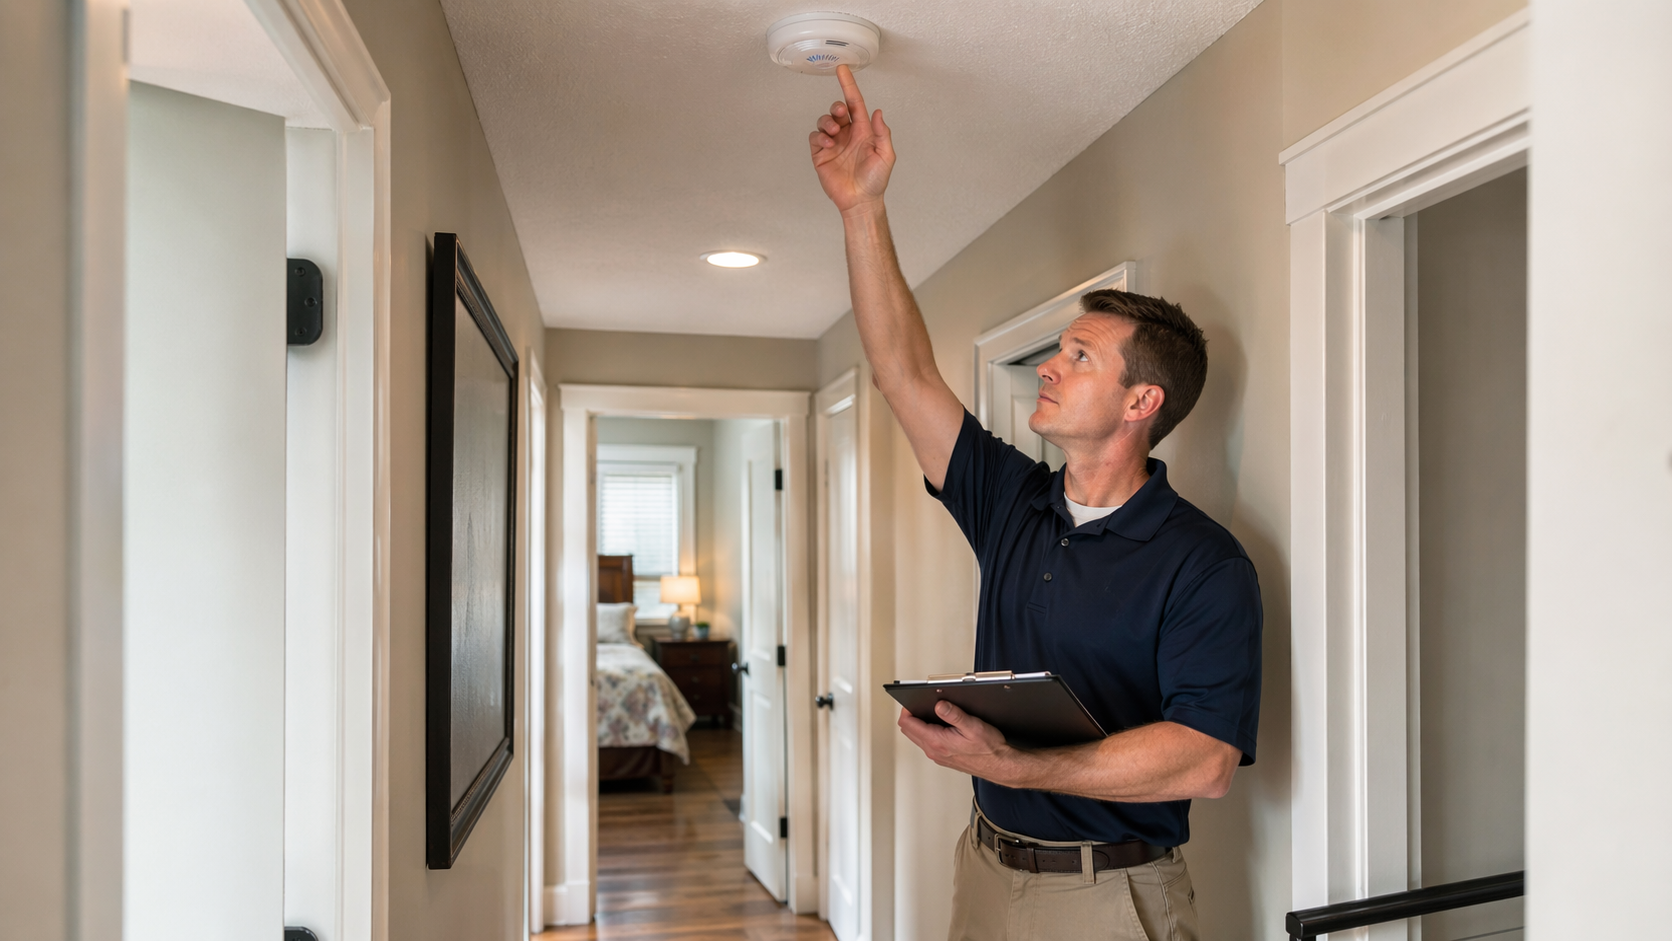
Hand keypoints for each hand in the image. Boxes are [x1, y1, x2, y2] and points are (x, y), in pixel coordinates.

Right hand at [809, 65, 894, 215]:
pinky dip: (819, 137)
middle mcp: (848, 134)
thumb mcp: (886, 156)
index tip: (842, 70)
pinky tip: (828, 144)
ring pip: (824, 121)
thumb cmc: (875, 181)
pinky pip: (815, 137)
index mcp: (864, 131)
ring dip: (828, 122)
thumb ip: (883, 133)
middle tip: (840, 113)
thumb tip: (878, 113)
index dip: (849, 85)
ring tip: (834, 134)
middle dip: (837, 106)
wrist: (859, 201)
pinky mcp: (821, 154)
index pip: (855, 103)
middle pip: (838, 110)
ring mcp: (833, 143)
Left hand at [898, 701, 1015, 779]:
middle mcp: (933, 751)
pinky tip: (938, 725)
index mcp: (937, 742)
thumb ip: (954, 715)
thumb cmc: (989, 749)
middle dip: (911, 715)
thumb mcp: (973, 726)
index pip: (908, 724)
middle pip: (908, 730)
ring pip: (917, 737)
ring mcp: (937, 755)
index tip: (913, 700)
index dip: (907, 709)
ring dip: (918, 724)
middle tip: (919, 703)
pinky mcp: (943, 757)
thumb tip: (939, 705)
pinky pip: (927, 743)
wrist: (999, 765)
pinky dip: (927, 732)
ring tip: (928, 712)